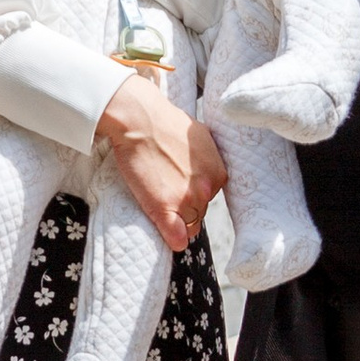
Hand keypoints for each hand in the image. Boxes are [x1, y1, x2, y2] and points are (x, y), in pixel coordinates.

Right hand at [95, 73, 227, 250]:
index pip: (211, 197)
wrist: (141, 120)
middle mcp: (206, 189)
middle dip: (186, 205)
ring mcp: (186, 200)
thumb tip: (207, 172)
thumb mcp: (201, 138)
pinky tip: (171, 238)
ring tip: (159, 200)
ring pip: (189, 224)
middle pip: (200, 211)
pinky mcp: (164, 208)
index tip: (180, 186)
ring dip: (177, 218)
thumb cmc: (167, 122)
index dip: (194, 193)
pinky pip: (176, 237)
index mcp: (218, 173)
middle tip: (166, 189)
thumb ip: (208, 160)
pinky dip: (175, 239)